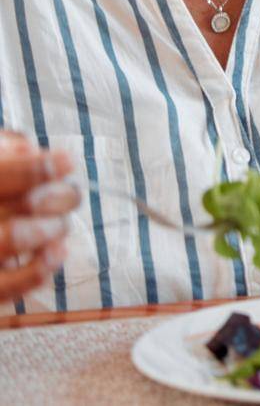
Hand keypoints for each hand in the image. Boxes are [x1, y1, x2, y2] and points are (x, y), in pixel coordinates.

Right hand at [0, 132, 78, 300]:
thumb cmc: (1, 186)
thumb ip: (8, 153)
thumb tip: (28, 151)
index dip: (32, 169)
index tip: (67, 161)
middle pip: (13, 207)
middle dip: (54, 198)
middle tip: (71, 194)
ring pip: (9, 241)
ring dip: (50, 229)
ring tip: (60, 223)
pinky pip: (6, 288)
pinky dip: (38, 270)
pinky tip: (58, 253)